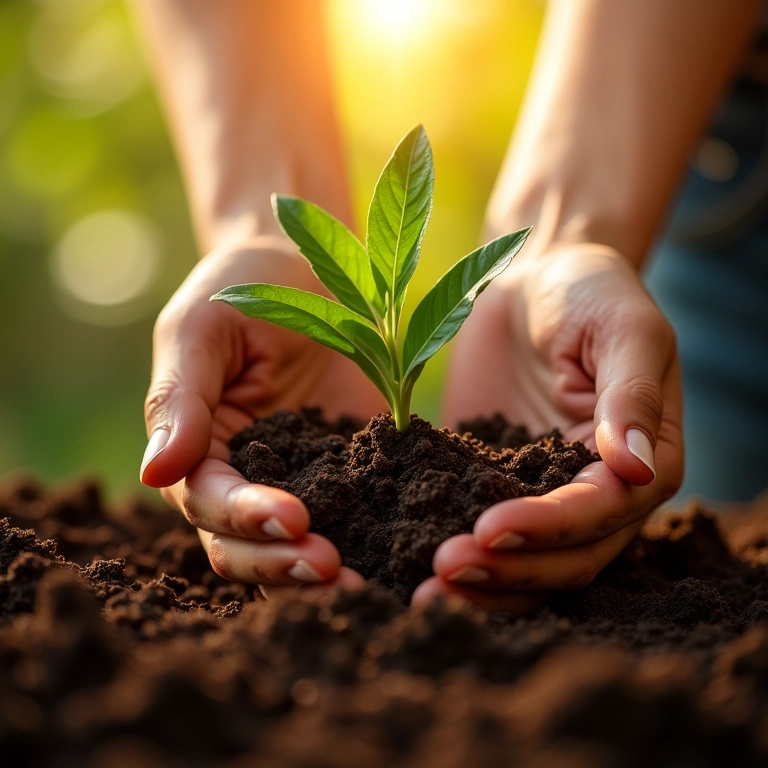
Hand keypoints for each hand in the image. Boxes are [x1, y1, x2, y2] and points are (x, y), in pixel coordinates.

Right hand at [140, 237, 385, 593]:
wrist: (312, 266)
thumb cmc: (244, 285)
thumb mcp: (202, 328)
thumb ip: (178, 399)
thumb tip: (152, 473)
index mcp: (197, 449)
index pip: (208, 501)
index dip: (243, 517)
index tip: (291, 519)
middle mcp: (244, 479)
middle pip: (246, 545)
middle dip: (281, 563)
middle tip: (330, 569)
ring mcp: (301, 481)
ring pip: (295, 549)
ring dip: (320, 573)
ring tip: (364, 583)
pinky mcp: (352, 474)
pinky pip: (356, 519)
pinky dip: (371, 543)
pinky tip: (400, 554)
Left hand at [412, 243, 682, 611]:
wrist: (535, 277)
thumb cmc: (590, 292)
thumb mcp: (624, 328)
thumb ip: (632, 395)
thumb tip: (635, 467)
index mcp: (644, 462)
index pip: (603, 513)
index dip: (550, 528)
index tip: (491, 526)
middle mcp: (597, 491)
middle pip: (565, 557)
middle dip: (509, 568)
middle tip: (446, 567)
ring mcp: (542, 490)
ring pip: (524, 559)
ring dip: (482, 580)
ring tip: (424, 586)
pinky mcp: (492, 478)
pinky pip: (476, 523)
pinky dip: (453, 545)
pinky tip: (408, 554)